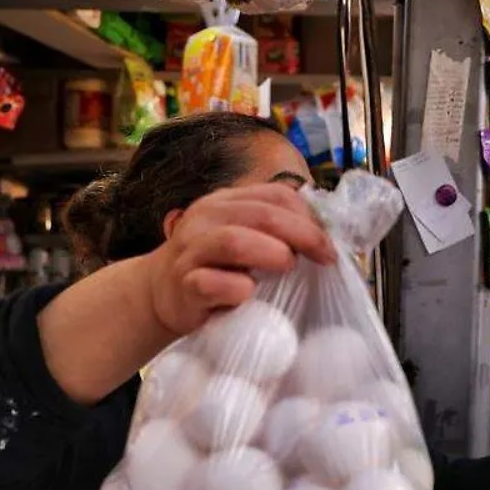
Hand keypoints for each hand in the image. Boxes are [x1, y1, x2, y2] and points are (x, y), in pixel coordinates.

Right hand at [143, 184, 336, 336]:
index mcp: (226, 202)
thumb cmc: (214, 267)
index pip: (275, 195)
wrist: (159, 293)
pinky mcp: (184, 286)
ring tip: (289, 267)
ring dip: (271, 252)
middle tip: (325, 258)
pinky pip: (210, 283)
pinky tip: (249, 294)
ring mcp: (191, 251)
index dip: (310, 217)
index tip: (330, 245)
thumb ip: (274, 231)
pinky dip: (236, 288)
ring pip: (233, 241)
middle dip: (303, 235)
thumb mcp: (243, 238)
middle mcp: (206, 219)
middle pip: (261, 214)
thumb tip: (327, 240)